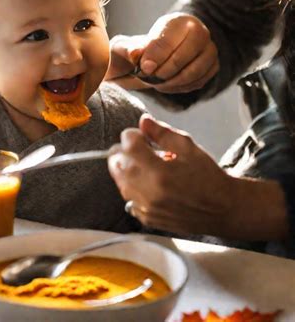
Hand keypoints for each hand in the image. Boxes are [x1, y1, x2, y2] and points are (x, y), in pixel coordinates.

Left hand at [106, 13, 218, 93]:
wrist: (154, 59)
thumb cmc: (139, 50)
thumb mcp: (125, 47)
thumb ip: (127, 49)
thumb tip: (135, 54)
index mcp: (177, 21)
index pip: (168, 39)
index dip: (155, 56)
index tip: (144, 68)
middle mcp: (200, 31)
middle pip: (184, 56)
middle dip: (164, 71)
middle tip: (149, 77)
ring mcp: (209, 50)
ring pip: (194, 72)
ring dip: (172, 82)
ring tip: (156, 82)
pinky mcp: (212, 67)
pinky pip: (198, 82)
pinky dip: (180, 87)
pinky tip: (166, 85)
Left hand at [108, 114, 232, 235]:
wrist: (223, 210)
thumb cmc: (208, 176)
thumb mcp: (189, 147)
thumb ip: (162, 133)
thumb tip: (143, 121)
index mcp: (160, 172)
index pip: (128, 146)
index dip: (131, 135)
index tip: (140, 135)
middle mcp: (149, 192)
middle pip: (117, 164)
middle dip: (124, 151)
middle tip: (138, 148)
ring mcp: (146, 208)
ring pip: (119, 182)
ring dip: (126, 170)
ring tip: (144, 166)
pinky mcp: (147, 219)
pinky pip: (127, 199)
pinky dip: (132, 189)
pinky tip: (147, 184)